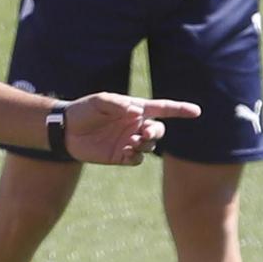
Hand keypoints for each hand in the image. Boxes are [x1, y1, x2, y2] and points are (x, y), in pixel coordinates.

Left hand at [65, 92, 200, 166]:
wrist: (66, 130)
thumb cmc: (83, 110)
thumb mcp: (99, 101)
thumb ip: (118, 104)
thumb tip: (136, 112)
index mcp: (134, 109)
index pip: (162, 109)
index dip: (180, 109)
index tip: (196, 111)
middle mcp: (135, 126)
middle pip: (158, 130)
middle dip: (156, 133)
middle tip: (144, 134)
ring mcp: (129, 141)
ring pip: (150, 147)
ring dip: (145, 145)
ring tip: (132, 142)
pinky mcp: (121, 156)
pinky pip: (137, 159)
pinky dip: (136, 156)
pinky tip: (126, 152)